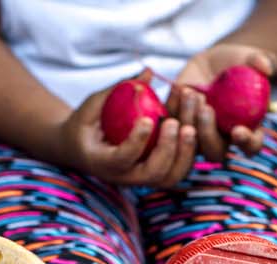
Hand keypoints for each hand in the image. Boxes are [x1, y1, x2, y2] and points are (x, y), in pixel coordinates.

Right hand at [63, 76, 198, 187]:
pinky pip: (180, 168)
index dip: (136, 141)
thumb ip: (117, 90)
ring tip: (191, 126)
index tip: (147, 119)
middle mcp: (125, 176)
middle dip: (168, 149)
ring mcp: (143, 178)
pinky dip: (190, 150)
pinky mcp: (157, 173)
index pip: (122, 159)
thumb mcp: (92, 105)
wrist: (82, 149)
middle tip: (175, 123)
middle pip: (153, 173)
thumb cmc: (85, 124)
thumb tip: (148, 72)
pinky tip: (194, 126)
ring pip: (171, 177)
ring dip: (185, 153)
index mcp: (103, 162)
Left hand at [170, 44, 274, 161]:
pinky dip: (175, 106)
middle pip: (214, 152)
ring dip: (189, 118)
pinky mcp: (178, 119)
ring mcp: (197, 131)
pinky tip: (181, 88)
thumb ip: (260, 61)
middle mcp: (222, 137)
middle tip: (207, 108)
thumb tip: (266, 67)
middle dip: (208, 133)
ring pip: (189, 140)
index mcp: (247, 129)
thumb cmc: (238, 63)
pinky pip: (172, 121)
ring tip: (193, 92)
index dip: (246, 143)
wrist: (214, 61)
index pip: (251, 145)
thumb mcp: (251, 58)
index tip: (238, 130)